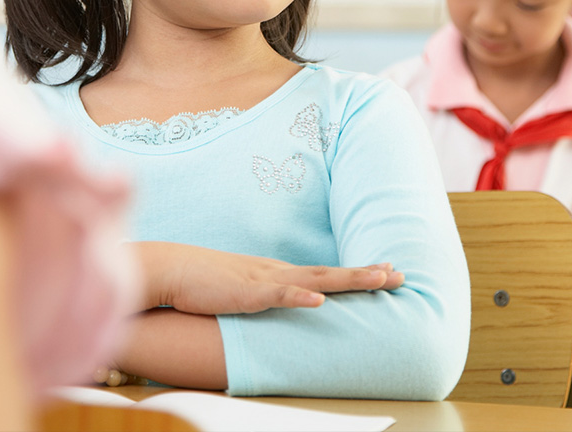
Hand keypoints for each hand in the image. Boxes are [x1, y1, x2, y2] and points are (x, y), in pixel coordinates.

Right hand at [132, 241, 403, 314]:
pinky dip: (301, 296)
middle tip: (401, 274)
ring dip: (349, 279)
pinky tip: (321, 299)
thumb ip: (260, 295)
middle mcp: (277, 272)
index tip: (386, 269)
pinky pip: (278, 294)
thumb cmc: (201, 282)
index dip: (356, 272)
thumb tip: (279, 302)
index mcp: (276, 273)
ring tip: (380, 278)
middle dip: (367, 274)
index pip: (324, 272)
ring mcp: (264, 280)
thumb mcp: (239, 290)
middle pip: (330, 273)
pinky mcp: (247, 292)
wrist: (171, 269)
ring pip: (315, 279)